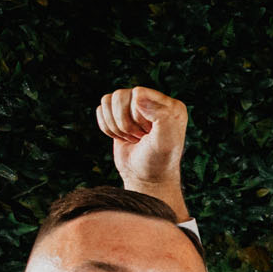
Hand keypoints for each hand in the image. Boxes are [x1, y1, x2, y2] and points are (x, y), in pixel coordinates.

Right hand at [97, 87, 189, 214]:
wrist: (146, 178)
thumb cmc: (158, 160)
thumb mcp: (165, 141)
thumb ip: (161, 116)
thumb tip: (137, 94)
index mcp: (172, 106)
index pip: (138, 93)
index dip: (137, 114)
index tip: (148, 132)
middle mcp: (154, 102)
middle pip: (120, 96)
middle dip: (126, 122)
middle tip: (140, 138)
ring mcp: (136, 107)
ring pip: (108, 100)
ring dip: (116, 125)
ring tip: (132, 137)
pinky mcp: (119, 115)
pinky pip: (101, 109)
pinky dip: (107, 127)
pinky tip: (122, 137)